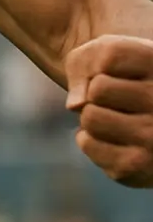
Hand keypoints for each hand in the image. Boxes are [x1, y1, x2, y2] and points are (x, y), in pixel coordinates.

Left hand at [66, 35, 152, 187]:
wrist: (152, 124)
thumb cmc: (127, 79)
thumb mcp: (111, 54)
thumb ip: (87, 61)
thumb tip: (76, 105)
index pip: (111, 55)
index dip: (103, 64)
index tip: (123, 73)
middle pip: (98, 90)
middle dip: (97, 94)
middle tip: (117, 102)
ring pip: (90, 118)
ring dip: (92, 117)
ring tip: (114, 119)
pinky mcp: (139, 167)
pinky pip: (87, 144)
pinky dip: (89, 139)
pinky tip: (113, 139)